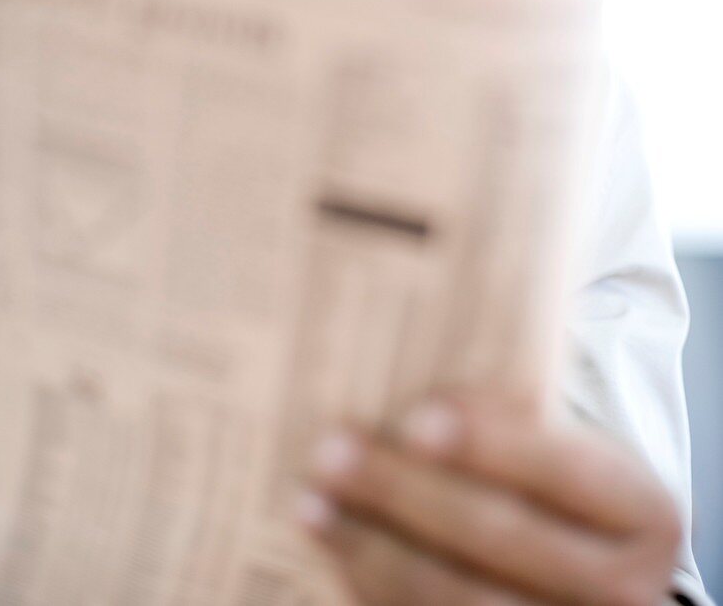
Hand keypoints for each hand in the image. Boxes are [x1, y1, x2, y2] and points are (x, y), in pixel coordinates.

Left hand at [296, 392, 681, 605]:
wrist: (586, 567)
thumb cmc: (561, 480)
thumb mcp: (568, 443)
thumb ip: (515, 418)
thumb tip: (414, 373)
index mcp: (646, 516)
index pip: (568, 474)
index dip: (493, 447)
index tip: (417, 416)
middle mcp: (623, 591)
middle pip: (504, 540)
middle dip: (410, 493)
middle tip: (334, 450)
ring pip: (460, 601)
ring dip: (373, 547)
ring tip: (312, 501)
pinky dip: (373, 585)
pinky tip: (334, 542)